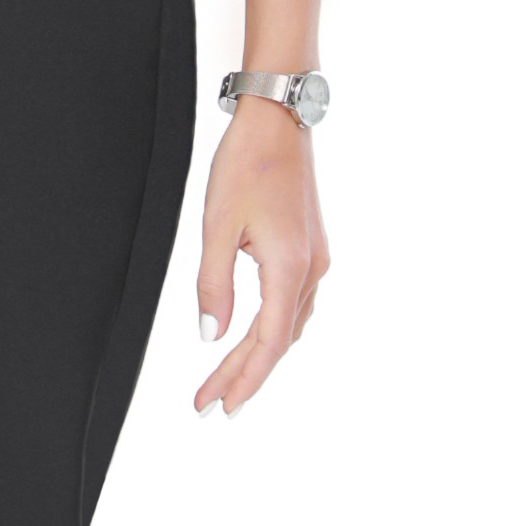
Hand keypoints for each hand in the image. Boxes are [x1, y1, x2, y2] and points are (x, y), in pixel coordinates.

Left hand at [194, 99, 328, 413]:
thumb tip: (209, 335)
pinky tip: (255, 338)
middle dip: (243, 375)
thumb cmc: (248, 162)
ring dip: (258, 355)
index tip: (217, 405)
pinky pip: (294, 304)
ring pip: (288, 325)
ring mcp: (316, 259)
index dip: (242, 379)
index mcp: (291, 268)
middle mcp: (312, 269)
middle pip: (278, 341)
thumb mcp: (217, 225)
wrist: (279, 119)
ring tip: (226, 380)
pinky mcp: (311, 248)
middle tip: (210, 404)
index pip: (267, 343)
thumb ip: (213, 284)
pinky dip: (273, 330)